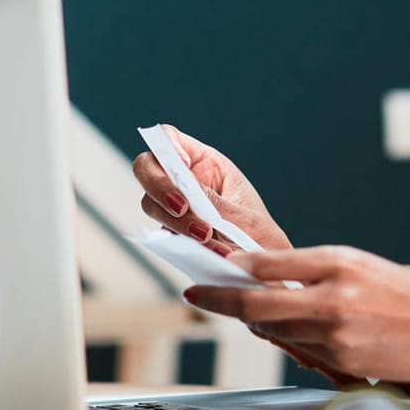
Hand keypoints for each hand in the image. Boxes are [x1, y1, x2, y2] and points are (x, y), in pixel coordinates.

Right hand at [132, 125, 291, 254]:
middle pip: (147, 169)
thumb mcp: (245, 216)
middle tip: (183, 208)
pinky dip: (178, 242)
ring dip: (174, 220)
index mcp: (204, 163)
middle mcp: (182, 182)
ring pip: (150, 204)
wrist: (262, 270)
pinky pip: (159, 234)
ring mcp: (172, 208)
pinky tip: (205, 250)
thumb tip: (185, 193)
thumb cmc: (259, 236)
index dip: (167, 145)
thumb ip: (215, 204)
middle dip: (161, 188)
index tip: (183, 164)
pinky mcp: (169, 233)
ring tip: (206, 236)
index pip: (169, 139)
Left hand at [183, 246, 409, 383]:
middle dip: (223, 301)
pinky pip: (301, 351)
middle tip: (200, 295)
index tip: (207, 272)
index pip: (267, 266)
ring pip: (275, 330)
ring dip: (257, 322)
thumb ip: (311, 269)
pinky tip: (289, 331)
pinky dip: (289, 341)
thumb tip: (263, 273)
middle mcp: (333, 297)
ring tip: (248, 311)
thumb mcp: (358, 264)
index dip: (230, 272)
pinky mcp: (343, 363)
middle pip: (258, 303)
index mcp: (337, 262)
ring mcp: (336, 334)